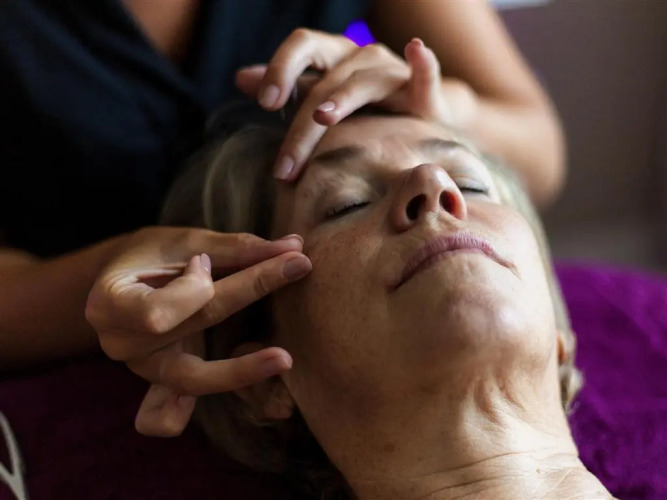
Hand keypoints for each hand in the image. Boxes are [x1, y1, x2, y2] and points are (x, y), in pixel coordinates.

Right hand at [85, 227, 310, 435]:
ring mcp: (144, 369)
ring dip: (240, 372)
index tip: (205, 262)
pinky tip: (242, 406)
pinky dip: (190, 415)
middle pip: (193, 326)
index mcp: (109, 303)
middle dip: (248, 291)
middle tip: (299, 265)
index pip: (158, 311)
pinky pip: (169, 415)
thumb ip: (235, 248)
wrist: (126, 281)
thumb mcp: (185, 242)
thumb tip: (294, 246)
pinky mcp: (165, 383)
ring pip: (192, 379)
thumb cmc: (152, 255)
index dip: (192, 288)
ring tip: (285, 359)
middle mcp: (121, 344)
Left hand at [236, 29, 477, 180]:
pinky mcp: (422, 91)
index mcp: (334, 55)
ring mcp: (392, 71)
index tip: (264, 104)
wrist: (418, 115)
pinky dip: (422, 62)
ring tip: (322, 118)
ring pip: (361, 84)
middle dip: (301, 124)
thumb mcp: (323, 95)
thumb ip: (289, 88)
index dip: (281, 68)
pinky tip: (416, 49)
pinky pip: (425, 73)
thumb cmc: (366, 108)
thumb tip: (240, 79)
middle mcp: (362, 57)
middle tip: (284, 167)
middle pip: (325, 80)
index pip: (302, 47)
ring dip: (341, 100)